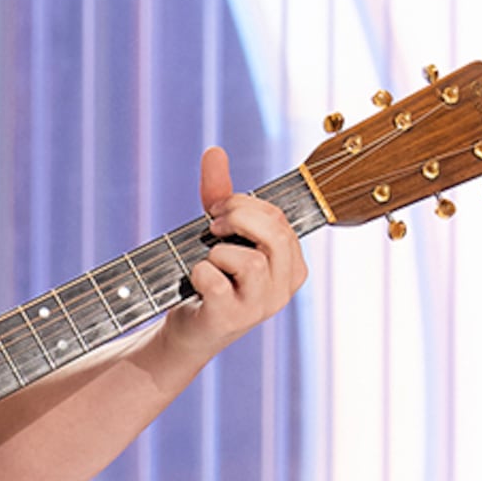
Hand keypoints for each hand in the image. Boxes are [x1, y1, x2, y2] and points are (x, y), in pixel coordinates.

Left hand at [152, 147, 305, 373]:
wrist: (189, 330)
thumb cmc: (210, 279)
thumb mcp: (219, 234)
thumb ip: (221, 193)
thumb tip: (215, 150)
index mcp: (292, 264)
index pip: (279, 218)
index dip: (243, 205)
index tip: (216, 212)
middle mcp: (284, 287)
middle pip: (273, 233)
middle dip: (236, 219)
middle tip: (212, 228)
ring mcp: (260, 307)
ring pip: (249, 261)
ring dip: (217, 252)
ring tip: (207, 262)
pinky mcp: (231, 319)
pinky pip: (215, 280)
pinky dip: (198, 273)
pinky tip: (196, 282)